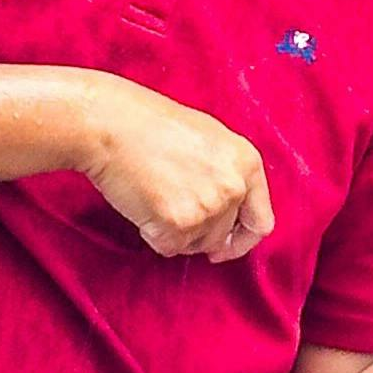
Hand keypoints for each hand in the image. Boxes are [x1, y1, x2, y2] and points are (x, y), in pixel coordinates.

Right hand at [75, 72, 274, 260]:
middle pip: (222, 237)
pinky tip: (143, 204)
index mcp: (247, 163)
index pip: (260, 222)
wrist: (111, 125)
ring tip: (156, 194)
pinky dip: (153, 233)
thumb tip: (230, 216)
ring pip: (195, 244)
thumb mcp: (210, 140)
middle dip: (198, 231)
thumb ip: (228, 175)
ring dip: (175, 232)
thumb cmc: (151, 126)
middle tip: (170, 203)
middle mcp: (234, 187)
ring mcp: (208, 208)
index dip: (241, 240)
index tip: (223, 247)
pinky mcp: (178, 224)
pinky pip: (168, 247)